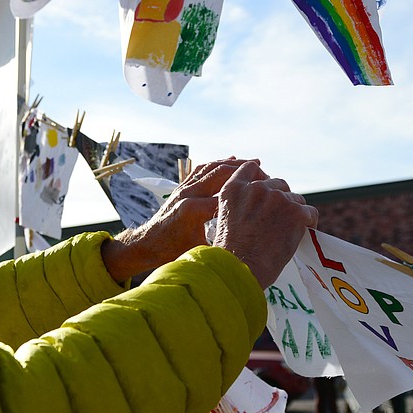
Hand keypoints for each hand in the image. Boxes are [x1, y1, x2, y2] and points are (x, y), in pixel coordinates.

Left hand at [101, 158, 258, 282]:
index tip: (265, 195)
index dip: (246, 195)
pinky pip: (202, 169)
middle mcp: (187, 195)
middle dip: (243, 170)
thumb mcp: (198, 252)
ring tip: (252, 162)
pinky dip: (217, 163)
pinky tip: (231, 161)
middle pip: (220, 175)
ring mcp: (183, 188)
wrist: (147, 242)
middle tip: (263, 169)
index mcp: (192, 211)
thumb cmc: (171, 250)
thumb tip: (245, 252)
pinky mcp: (181, 187)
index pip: (225, 198)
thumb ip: (218, 246)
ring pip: (211, 168)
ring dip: (231, 163)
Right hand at [213, 162, 318, 288]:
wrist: (241, 268)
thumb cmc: (230, 254)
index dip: (262, 178)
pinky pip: (310, 212)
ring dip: (294, 212)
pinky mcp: (296, 212)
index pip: (251, 168)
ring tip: (287, 231)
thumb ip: (239, 206)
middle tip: (278, 220)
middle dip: (280, 199)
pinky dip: (309, 222)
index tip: (267, 189)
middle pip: (278, 183)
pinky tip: (302, 232)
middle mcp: (256, 188)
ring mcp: (277, 198)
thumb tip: (257, 209)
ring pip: (295, 198)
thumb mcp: (224, 220)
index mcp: (234, 189)